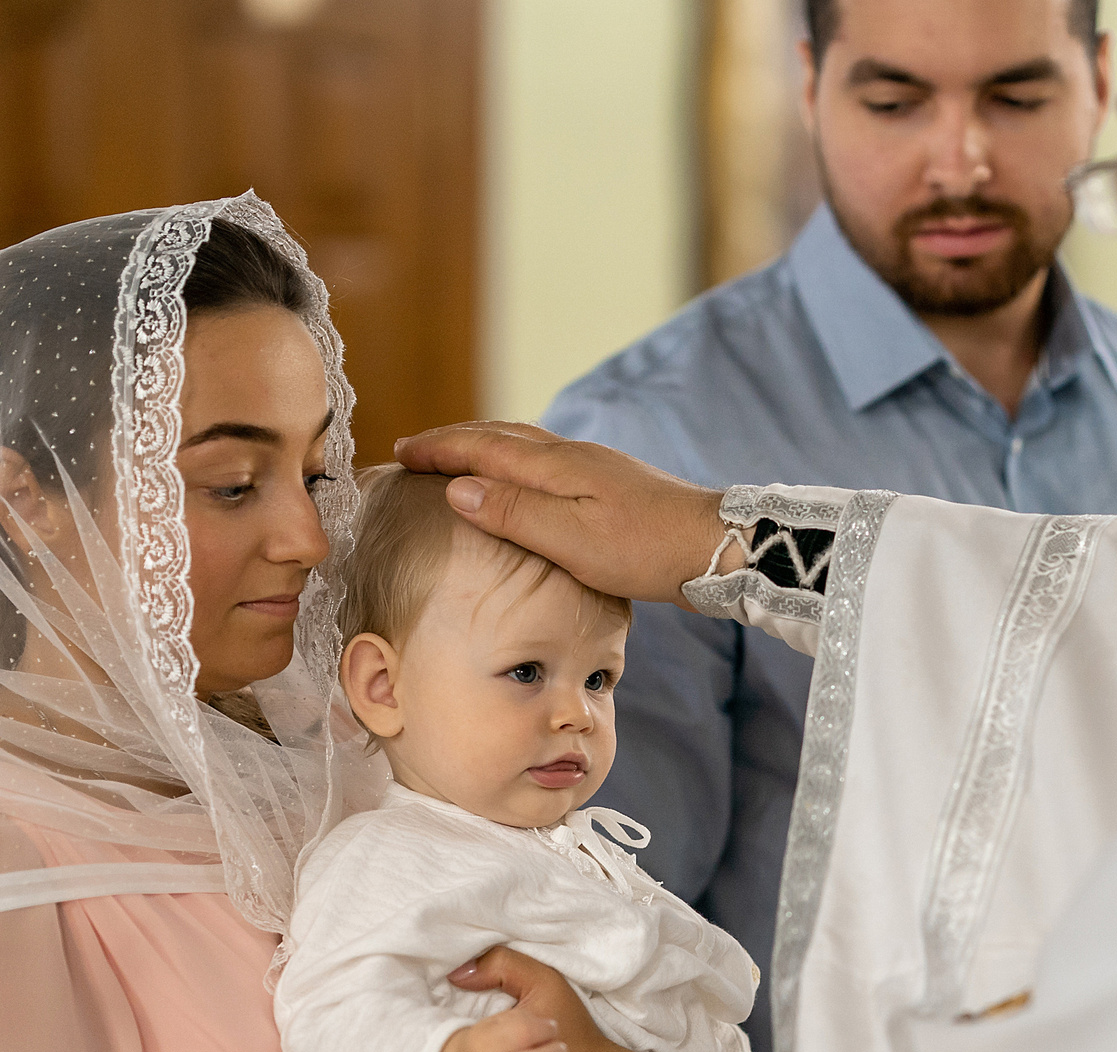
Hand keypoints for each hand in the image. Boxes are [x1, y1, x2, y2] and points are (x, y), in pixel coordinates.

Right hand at [393, 421, 726, 607]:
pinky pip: (547, 460)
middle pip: (501, 435)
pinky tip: (525, 479)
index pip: (482, 447)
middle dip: (455, 440)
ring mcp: (596, 466)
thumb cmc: (645, 550)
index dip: (439, 449)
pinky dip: (517, 461)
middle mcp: (573, 455)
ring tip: (460, 458)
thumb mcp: (571, 540)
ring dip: (486, 446)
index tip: (401, 453)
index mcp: (556, 465)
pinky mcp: (613, 484)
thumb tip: (457, 488)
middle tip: (417, 451)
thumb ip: (514, 514)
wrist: (715, 546)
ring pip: (526, 444)